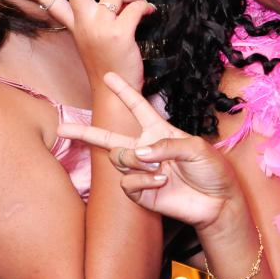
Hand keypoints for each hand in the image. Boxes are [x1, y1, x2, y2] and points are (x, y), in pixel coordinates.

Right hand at [13, 0, 154, 88]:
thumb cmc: (109, 63)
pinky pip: (136, 7)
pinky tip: (149, 12)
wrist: (113, 93)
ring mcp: (100, 27)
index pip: (49, 0)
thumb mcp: (103, 34)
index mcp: (75, 25)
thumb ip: (115, 6)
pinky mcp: (119, 33)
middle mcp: (84, 23)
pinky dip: (145, 7)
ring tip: (140, 2)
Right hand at [59, 72, 239, 230]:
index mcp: (160, 131)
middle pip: (109, 137)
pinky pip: (127, 182)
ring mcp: (142, 171)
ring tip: (161, 167)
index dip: (124, 92)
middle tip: (62, 128)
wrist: (217, 202)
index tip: (108, 76)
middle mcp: (146, 149)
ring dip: (135, 160)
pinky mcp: (141, 192)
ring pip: (118, 158)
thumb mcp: (196, 148)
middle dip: (84, 132)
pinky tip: (161, 181)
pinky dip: (143, 179)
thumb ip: (167, 145)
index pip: (138, 108)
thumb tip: (138, 152)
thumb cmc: (211, 169)